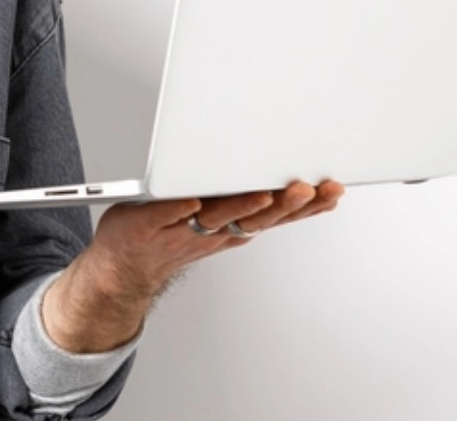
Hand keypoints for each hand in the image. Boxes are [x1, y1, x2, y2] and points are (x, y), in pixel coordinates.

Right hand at [41, 180, 344, 352]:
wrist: (129, 270)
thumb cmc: (133, 238)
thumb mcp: (135, 219)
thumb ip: (164, 208)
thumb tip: (191, 200)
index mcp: (191, 224)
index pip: (225, 212)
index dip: (248, 203)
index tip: (267, 193)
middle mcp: (216, 232)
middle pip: (256, 217)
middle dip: (285, 202)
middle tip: (309, 187)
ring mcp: (226, 235)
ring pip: (268, 221)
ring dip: (299, 208)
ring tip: (327, 192)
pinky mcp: (230, 234)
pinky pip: (267, 223)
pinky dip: (294, 213)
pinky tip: (314, 203)